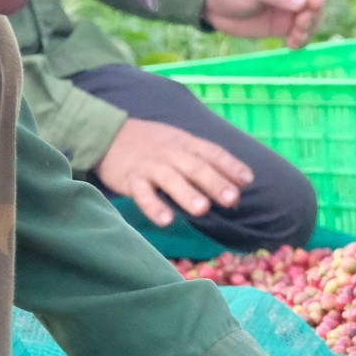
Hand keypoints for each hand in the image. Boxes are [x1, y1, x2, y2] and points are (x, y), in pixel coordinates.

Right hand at [95, 118, 252, 226]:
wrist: (109, 134)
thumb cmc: (153, 144)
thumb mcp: (181, 145)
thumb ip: (207, 164)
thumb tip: (237, 192)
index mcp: (187, 143)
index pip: (212, 153)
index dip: (230, 166)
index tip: (247, 180)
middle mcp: (171, 154)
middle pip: (195, 167)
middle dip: (214, 183)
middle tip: (231, 199)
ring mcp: (151, 167)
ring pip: (171, 179)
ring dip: (187, 194)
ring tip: (202, 209)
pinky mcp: (131, 180)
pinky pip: (143, 194)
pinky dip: (154, 207)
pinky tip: (165, 221)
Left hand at [204, 0, 325, 47]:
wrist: (213, 7)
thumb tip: (303, 2)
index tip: (313, 6)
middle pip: (315, 2)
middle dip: (312, 16)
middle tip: (299, 26)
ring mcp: (289, 9)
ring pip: (311, 20)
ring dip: (308, 31)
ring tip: (294, 40)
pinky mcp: (284, 26)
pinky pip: (300, 34)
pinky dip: (301, 41)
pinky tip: (291, 46)